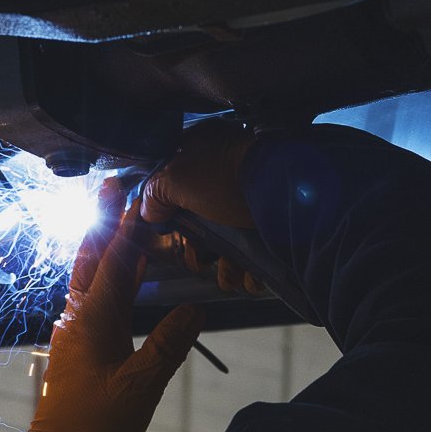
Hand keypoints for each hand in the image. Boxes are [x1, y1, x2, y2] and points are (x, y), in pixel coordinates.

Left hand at [24, 184, 202, 431]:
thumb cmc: (94, 427)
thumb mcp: (140, 388)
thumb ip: (168, 346)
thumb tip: (196, 309)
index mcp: (92, 321)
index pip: (114, 262)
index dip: (126, 226)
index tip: (130, 192)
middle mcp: (78, 318)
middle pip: (92, 259)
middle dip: (104, 222)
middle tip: (112, 186)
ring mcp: (75, 332)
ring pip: (90, 277)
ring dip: (105, 246)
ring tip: (119, 218)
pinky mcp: (78, 347)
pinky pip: (94, 299)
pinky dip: (108, 276)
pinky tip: (122, 274)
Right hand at [141, 118, 265, 296]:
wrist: (283, 187)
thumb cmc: (226, 176)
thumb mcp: (175, 178)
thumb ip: (154, 194)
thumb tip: (147, 212)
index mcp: (202, 154)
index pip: (177, 189)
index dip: (174, 219)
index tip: (176, 238)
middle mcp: (226, 175)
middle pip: (203, 222)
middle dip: (203, 251)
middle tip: (205, 260)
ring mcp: (251, 198)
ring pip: (231, 241)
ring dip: (228, 268)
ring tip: (232, 275)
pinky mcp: (272, 221)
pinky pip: (256, 251)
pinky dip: (251, 270)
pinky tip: (251, 277)